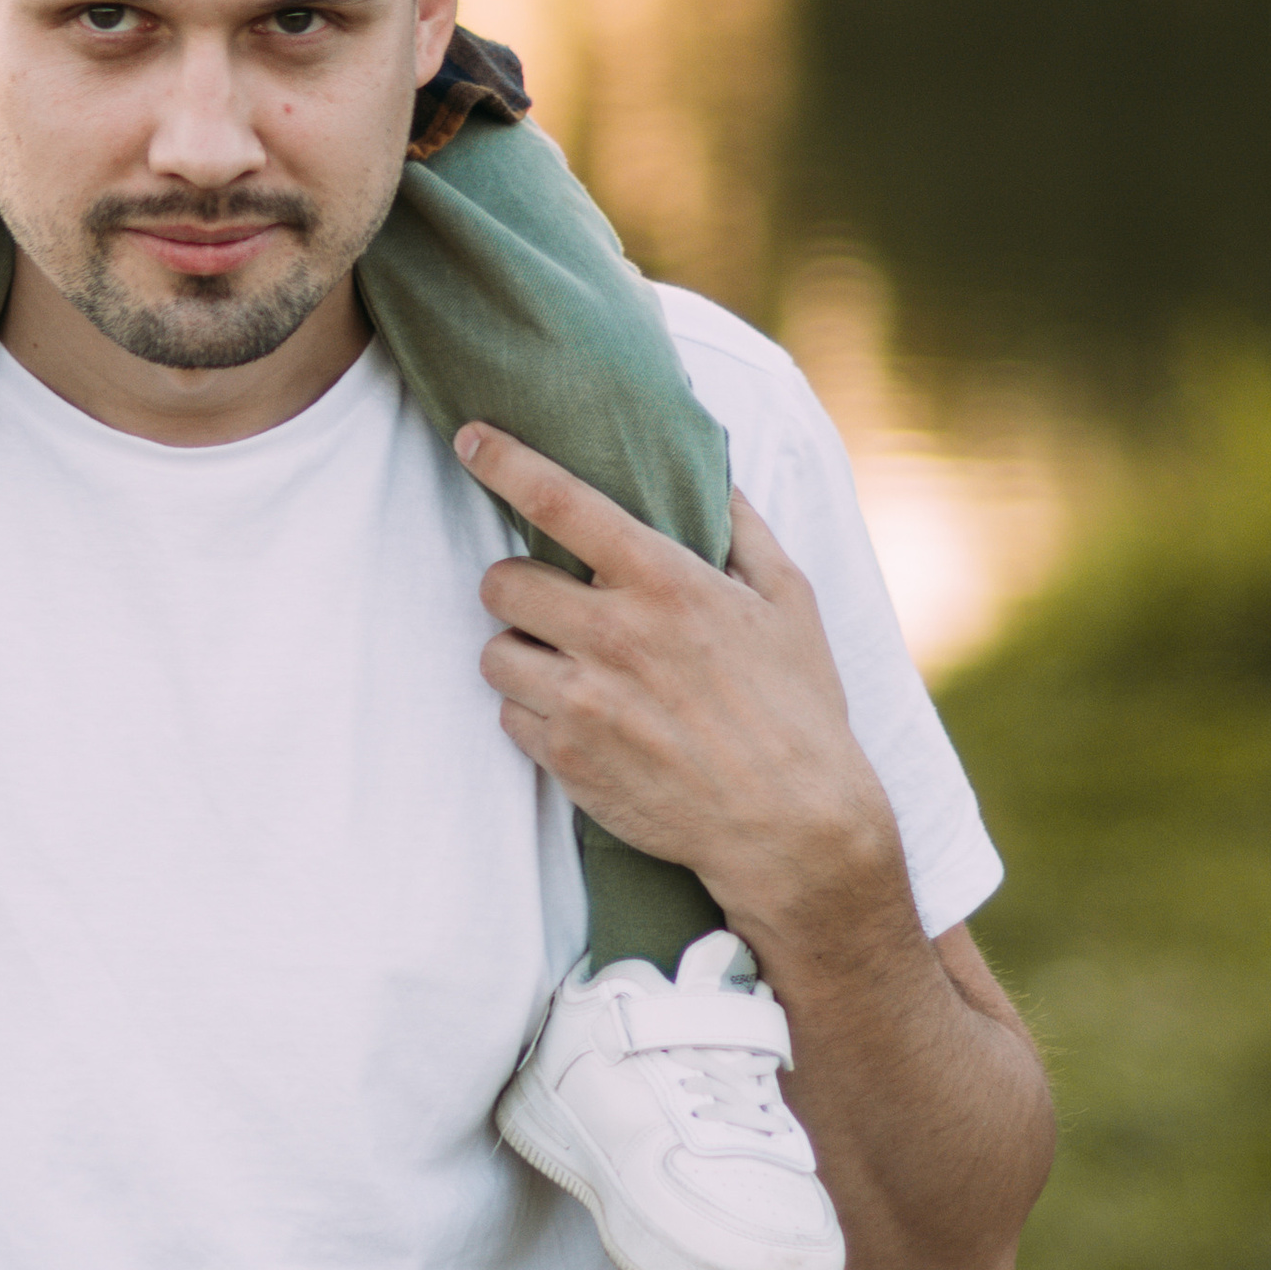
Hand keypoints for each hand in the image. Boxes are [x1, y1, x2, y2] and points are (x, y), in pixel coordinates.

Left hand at [455, 427, 897, 954]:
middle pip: (500, 582)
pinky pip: (510, 719)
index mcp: (663, 581)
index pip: (558, 500)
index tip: (470, 438)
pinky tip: (582, 721)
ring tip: (567, 667)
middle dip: (517, 588)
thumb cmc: (800, 709)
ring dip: (521, 656)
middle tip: (551, 604)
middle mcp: (614, 634)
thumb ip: (746, 531)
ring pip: (494, 653)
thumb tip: (719, 476)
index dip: (504, 461)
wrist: (795, 831)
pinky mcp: (569, 760)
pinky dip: (535, 716)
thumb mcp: (790, 603)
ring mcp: (585, 701)